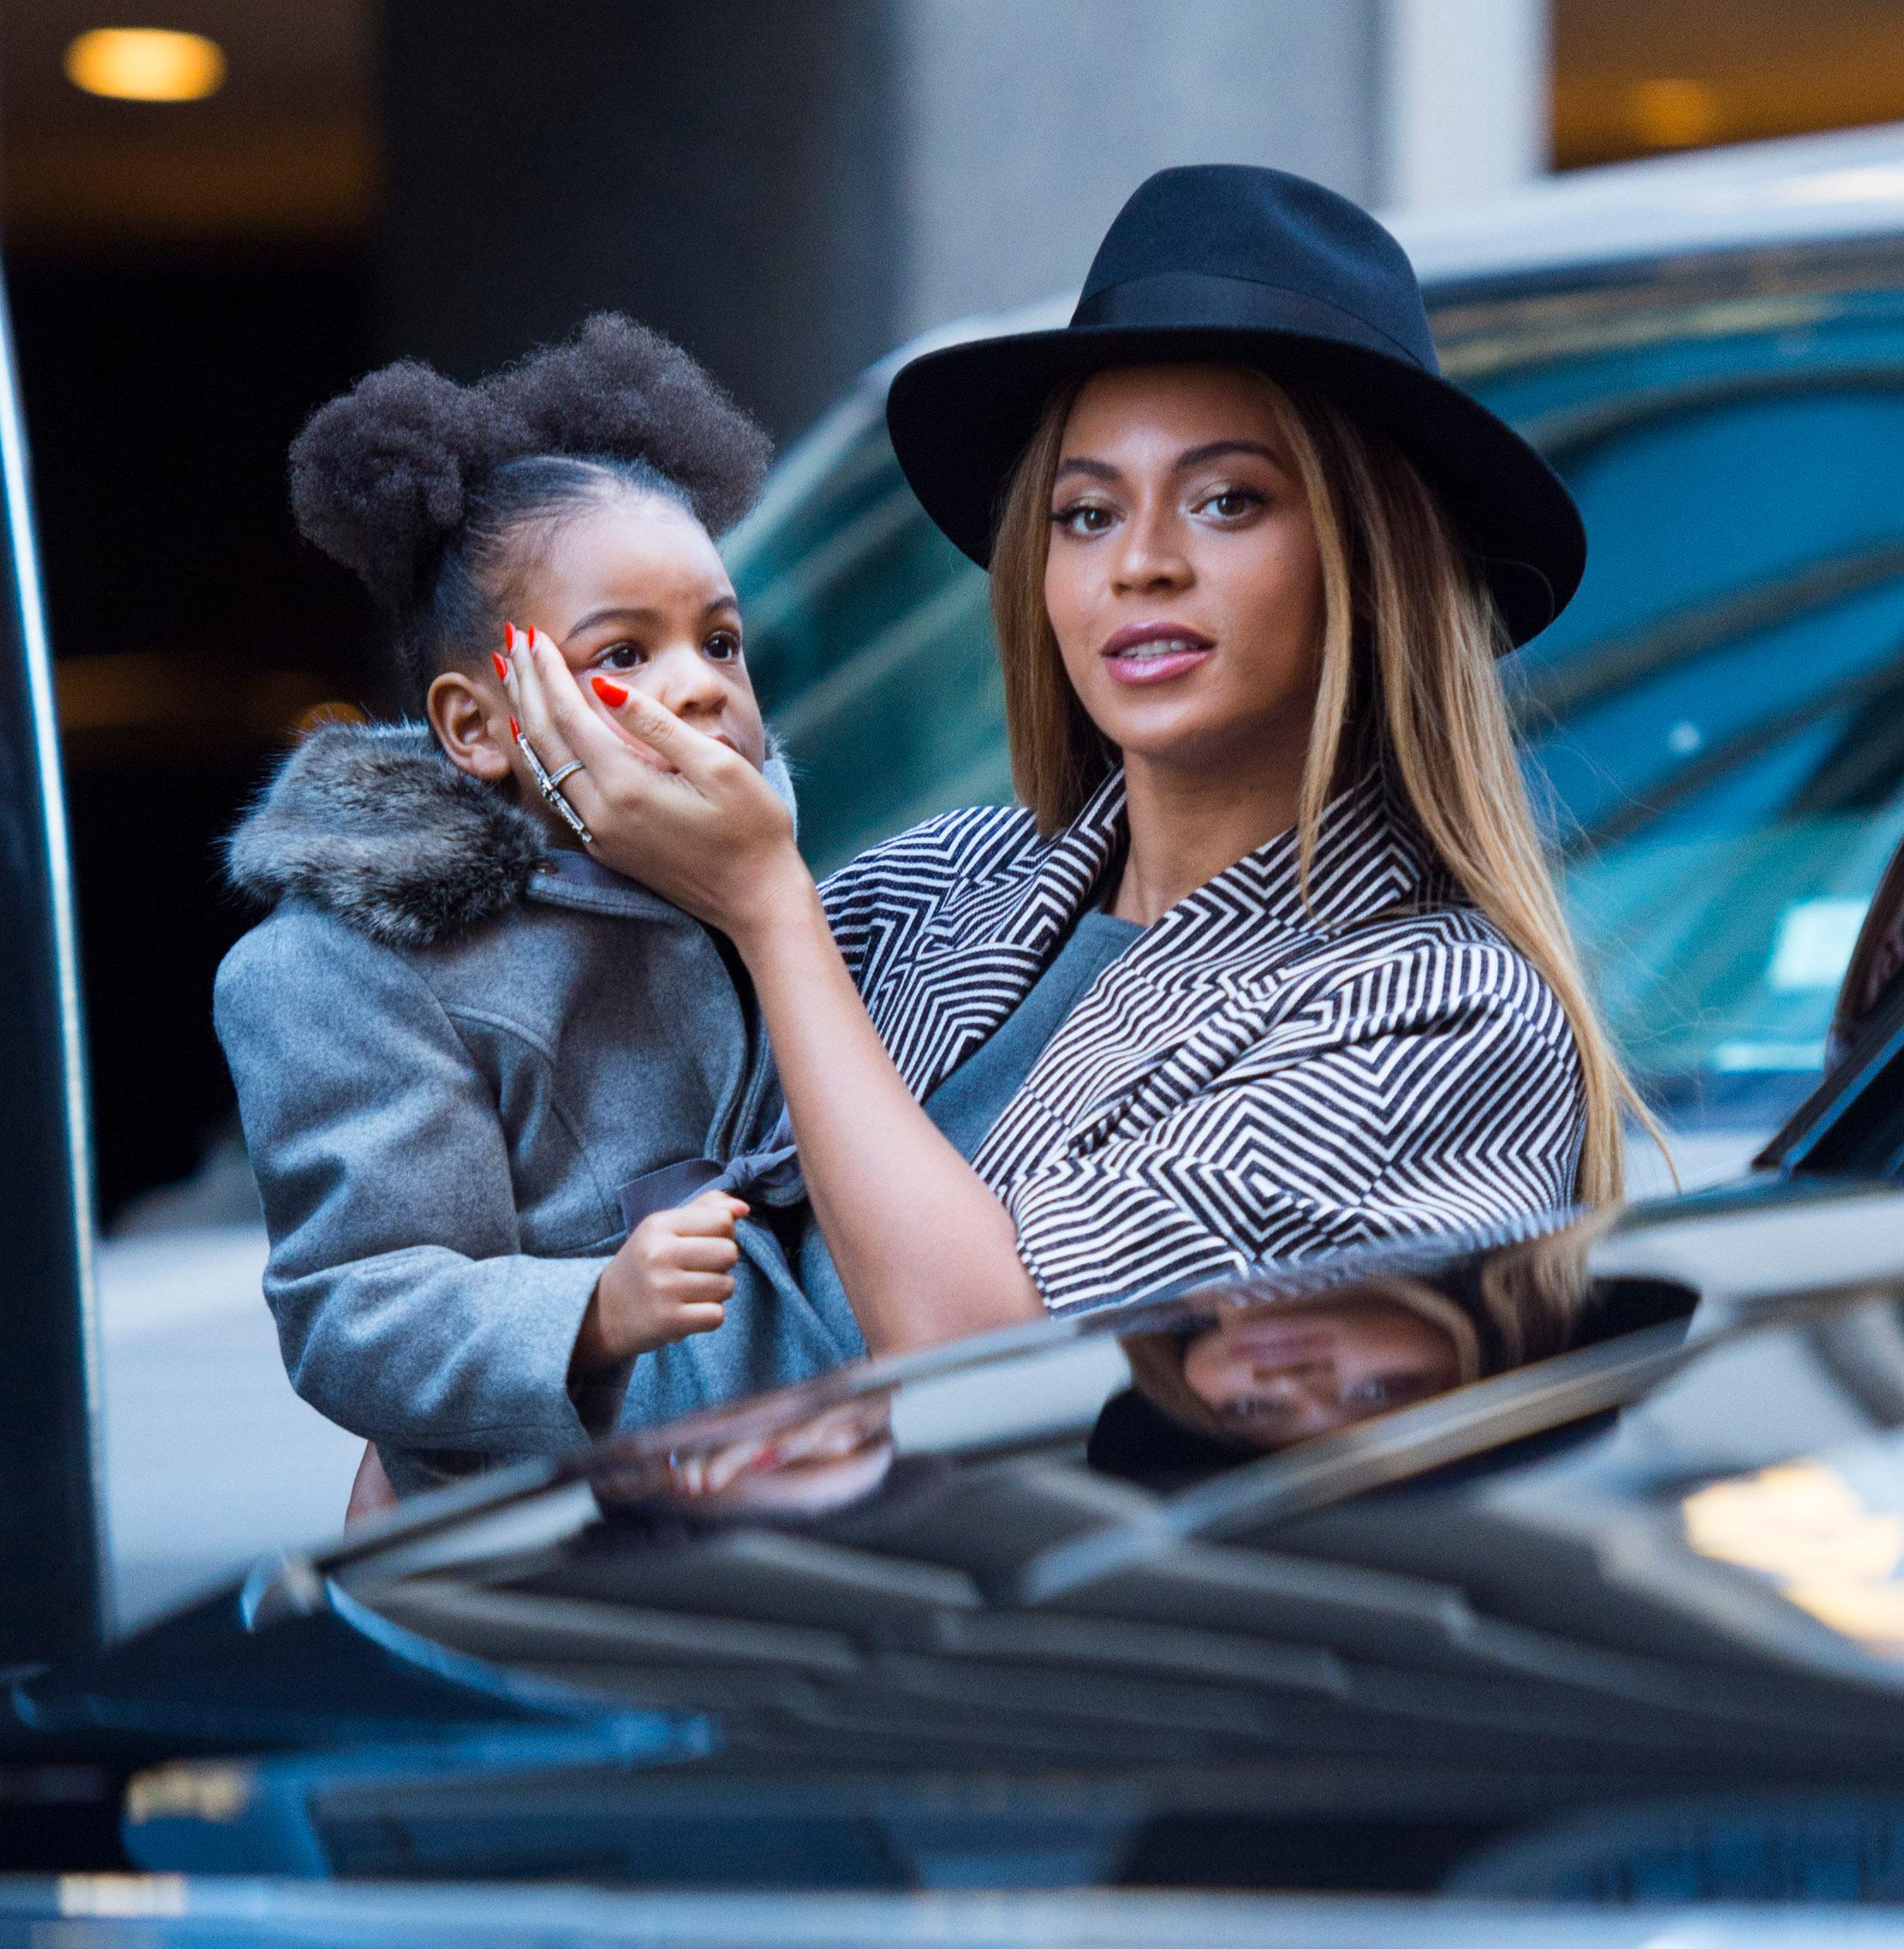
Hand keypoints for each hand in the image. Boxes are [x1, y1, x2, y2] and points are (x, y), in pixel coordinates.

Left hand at [502, 626, 808, 943]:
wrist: (757, 900)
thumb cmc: (753, 829)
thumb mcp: (719, 765)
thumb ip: (658, 725)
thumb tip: (605, 683)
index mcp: (626, 787)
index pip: (569, 716)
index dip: (546, 672)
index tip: (532, 633)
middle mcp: (600, 814)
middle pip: (543, 738)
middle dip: (525, 685)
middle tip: (511, 640)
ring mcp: (599, 835)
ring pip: (543, 767)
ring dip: (525, 717)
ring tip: (513, 677)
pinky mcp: (606, 847)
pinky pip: (557, 792)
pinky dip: (541, 755)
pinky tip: (537, 737)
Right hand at [571, 1189, 744, 1375]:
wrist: (605, 1310)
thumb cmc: (645, 1263)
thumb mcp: (665, 1228)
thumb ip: (705, 1209)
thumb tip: (743, 1208)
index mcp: (659, 1225)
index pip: (722, 1220)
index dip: (724, 1233)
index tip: (705, 1243)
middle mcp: (659, 1254)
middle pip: (729, 1252)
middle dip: (722, 1264)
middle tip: (698, 1270)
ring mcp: (663, 1289)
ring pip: (727, 1286)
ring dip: (717, 1292)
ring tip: (691, 1292)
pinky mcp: (669, 1321)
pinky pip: (717, 1316)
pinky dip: (709, 1316)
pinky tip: (689, 1312)